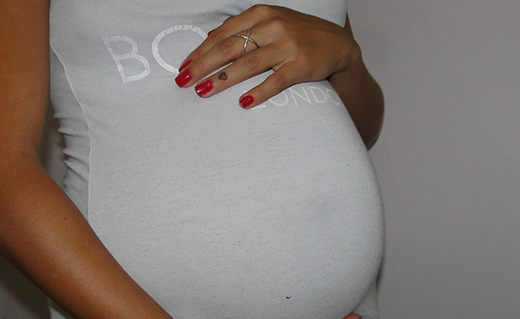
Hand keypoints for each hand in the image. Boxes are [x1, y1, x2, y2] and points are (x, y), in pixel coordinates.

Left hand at [174, 5, 360, 108]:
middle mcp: (271, 26)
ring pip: (248, 64)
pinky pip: (276, 80)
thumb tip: (209, 41)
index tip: (182, 68)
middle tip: (183, 81)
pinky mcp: (301, 64)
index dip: (200, 52)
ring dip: (223, 79)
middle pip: (229, 48)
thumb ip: (242, 30)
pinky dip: (259, 92)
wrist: (337, 44)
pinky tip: (244, 103)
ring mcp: (287, 45)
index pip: (222, 35)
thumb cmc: (297, 34)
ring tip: (203, 92)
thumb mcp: (269, 23)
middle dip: (202, 65)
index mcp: (260, 14)